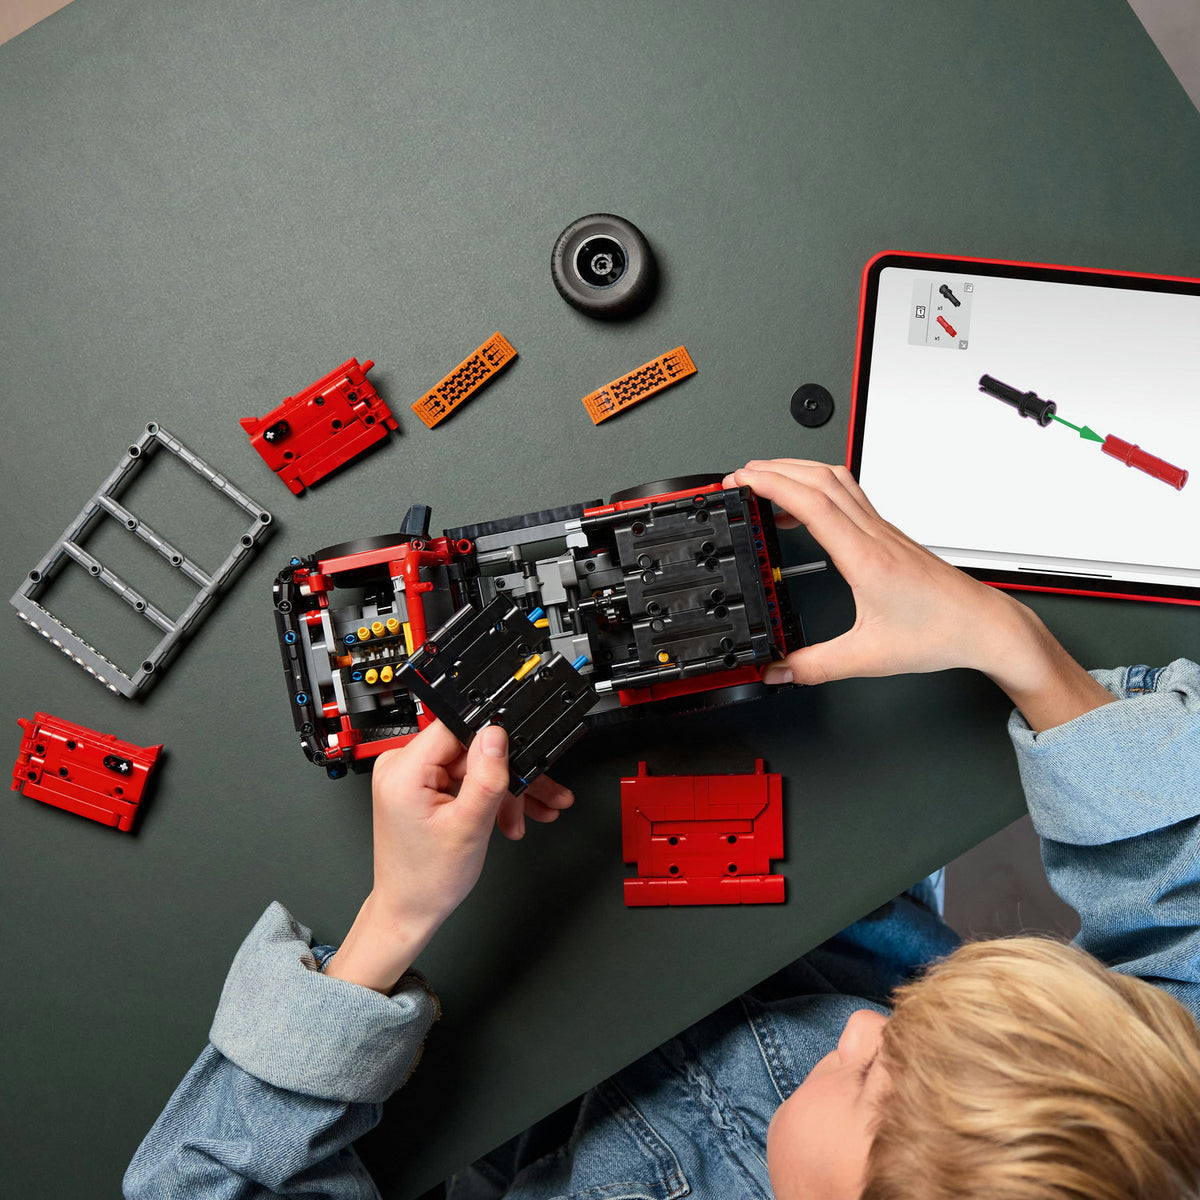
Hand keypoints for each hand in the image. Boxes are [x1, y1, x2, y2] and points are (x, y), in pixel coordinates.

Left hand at [324, 721, 573, 992]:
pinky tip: (513, 815)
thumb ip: (486, 777)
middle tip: (542, 793)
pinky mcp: (423, 786)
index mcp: (404, 770)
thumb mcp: (469, 826)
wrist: (410, 910)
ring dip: (506, 791)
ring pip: (474, 766)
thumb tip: (497, 734)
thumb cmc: (427, 879)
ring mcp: (412, 776)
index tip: (523, 753)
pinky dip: (489, 797)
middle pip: (471, 750)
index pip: (458, 727)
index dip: (495, 739)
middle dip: (509, 776)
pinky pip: (464, 779)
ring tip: (536, 811)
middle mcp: (402, 766)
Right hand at [726, 459, 1114, 730]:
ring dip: (797, 471)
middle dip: (775, 469)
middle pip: (820, 479)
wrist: (982, 626)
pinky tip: (804, 508)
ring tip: (766, 480)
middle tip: (741, 475)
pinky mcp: (888, 535)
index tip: (743, 480)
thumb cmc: (940, 633)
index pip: (814, 504)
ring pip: (837, 480)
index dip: (773, 485)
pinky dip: (818, 489)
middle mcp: (874, 535)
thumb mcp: (867, 657)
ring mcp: (883, 531)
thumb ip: (814, 666)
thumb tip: (778, 670)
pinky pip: (849, 496)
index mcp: (866, 558)